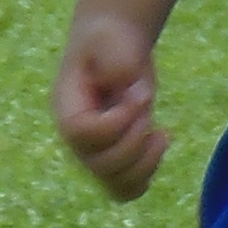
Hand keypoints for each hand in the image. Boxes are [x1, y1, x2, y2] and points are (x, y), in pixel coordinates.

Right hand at [54, 13, 169, 200]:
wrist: (114, 48)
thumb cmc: (110, 41)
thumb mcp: (113, 40)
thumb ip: (119, 62)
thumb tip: (136, 95)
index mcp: (67, 108)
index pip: (82, 135)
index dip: (116, 123)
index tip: (137, 97)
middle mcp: (77, 138)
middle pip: (100, 166)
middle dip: (135, 140)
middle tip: (147, 110)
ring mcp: (96, 151)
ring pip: (116, 185)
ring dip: (146, 164)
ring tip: (160, 133)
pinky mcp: (118, 156)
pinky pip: (129, 187)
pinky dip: (149, 173)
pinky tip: (160, 140)